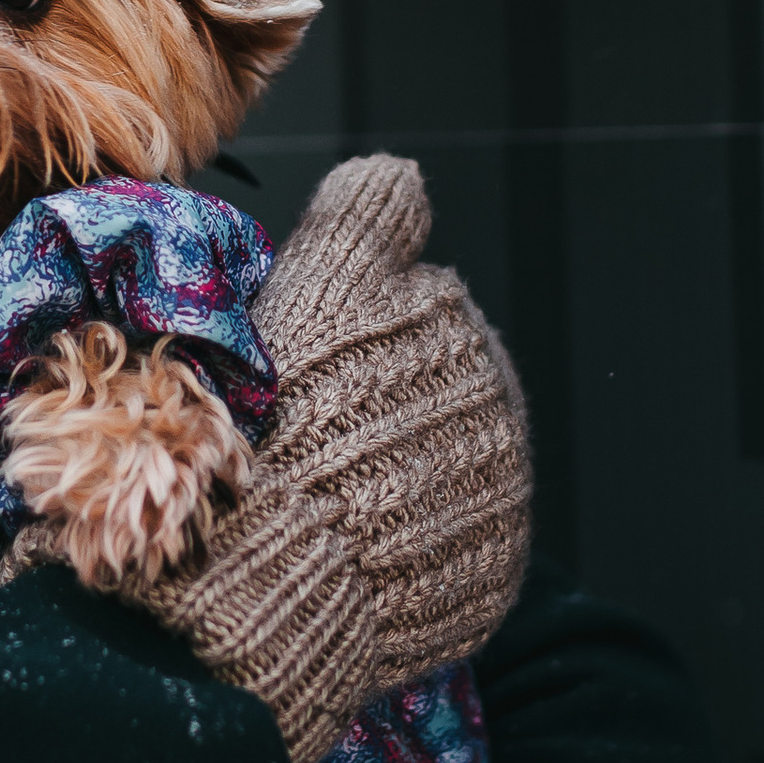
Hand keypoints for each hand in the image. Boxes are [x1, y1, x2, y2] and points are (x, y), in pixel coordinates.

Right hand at [139, 154, 531, 762]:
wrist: (265, 587)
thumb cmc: (268, 425)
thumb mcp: (308, 287)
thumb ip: (367, 216)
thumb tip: (405, 175)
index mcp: (442, 318)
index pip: (412, 288)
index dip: (352, 315)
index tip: (309, 352)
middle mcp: (492, 393)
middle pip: (432, 375)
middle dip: (379, 394)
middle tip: (300, 434)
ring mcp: (498, 491)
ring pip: (444, 456)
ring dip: (397, 467)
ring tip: (316, 500)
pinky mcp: (492, 574)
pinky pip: (450, 543)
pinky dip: (407, 544)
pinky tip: (345, 554)